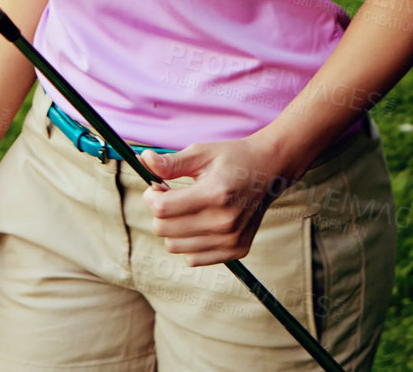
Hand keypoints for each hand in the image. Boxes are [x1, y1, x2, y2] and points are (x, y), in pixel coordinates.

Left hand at [138, 137, 293, 266]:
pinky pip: (193, 258)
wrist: (268, 171)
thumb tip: (144, 161)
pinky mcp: (236, 250)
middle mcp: (224, 222)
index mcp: (214, 194)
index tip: (157, 186)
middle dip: (158, 211)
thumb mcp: (200, 153)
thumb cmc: (231, 159)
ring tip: (185, 209)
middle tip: (170, 195)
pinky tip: (198, 223)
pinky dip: (188, 243)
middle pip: (164, 230)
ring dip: (172, 228)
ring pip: (174, 246)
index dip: (150, 196)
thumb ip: (171, 162)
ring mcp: (231, 240)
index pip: (162, 208)